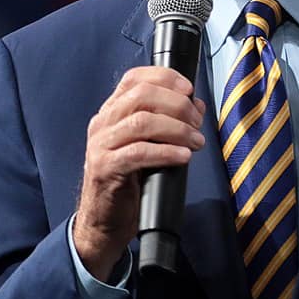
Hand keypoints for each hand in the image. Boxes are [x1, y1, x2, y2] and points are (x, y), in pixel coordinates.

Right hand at [72, 67, 204, 280]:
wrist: (104, 220)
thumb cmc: (128, 181)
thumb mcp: (147, 145)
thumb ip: (166, 123)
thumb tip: (196, 105)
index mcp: (111, 112)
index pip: (134, 79)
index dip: (165, 78)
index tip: (189, 89)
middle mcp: (102, 123)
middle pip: (141, 96)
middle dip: (177, 105)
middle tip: (197, 121)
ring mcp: (100, 145)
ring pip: (142, 121)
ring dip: (176, 129)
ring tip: (195, 141)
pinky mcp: (105, 168)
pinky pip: (139, 152)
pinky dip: (166, 152)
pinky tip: (183, 157)